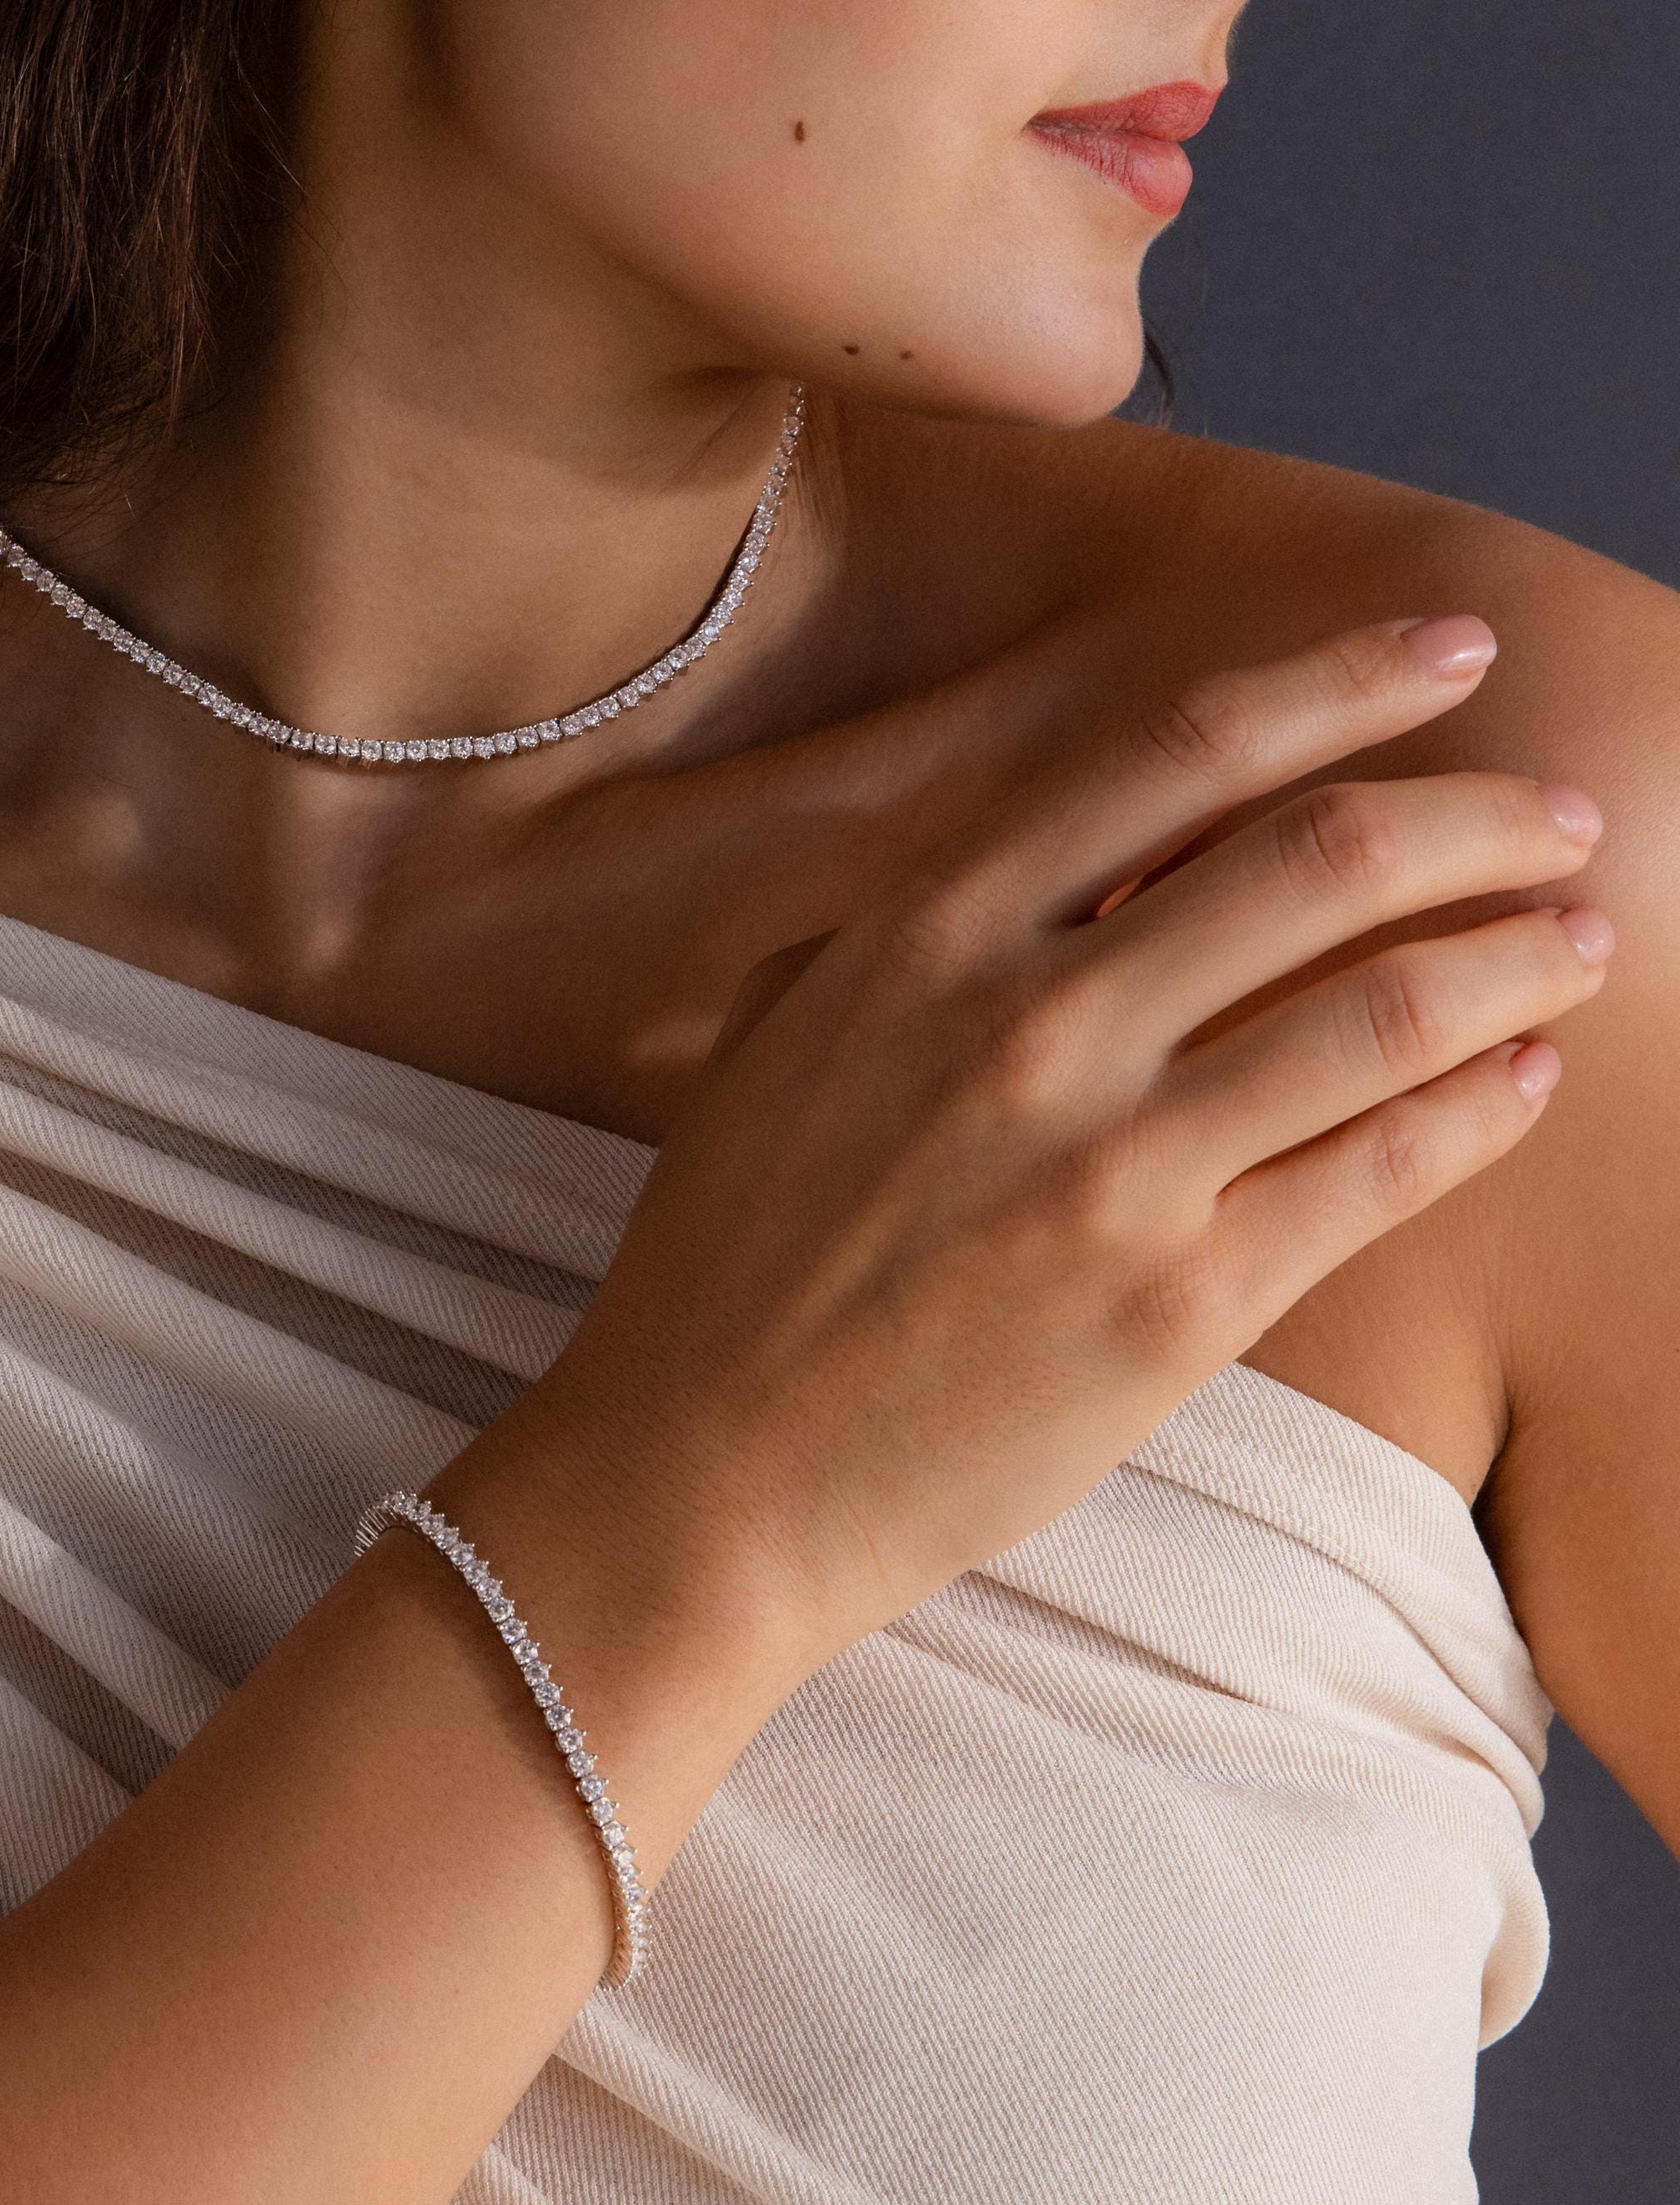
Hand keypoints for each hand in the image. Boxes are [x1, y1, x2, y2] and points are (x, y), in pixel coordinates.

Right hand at [516, 614, 1609, 1676]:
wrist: (697, 1474)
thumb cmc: (730, 1261)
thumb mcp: (786, 1039)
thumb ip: (931, 933)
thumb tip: (1095, 860)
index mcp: (926, 937)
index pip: (1181, 755)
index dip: (1341, 685)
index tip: (1447, 655)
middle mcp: (1028, 1025)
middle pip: (1321, 858)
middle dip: (1481, 815)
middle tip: (1561, 812)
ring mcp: (1106, 1169)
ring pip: (1383, 1010)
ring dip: (1517, 955)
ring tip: (1582, 939)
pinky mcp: (1172, 1308)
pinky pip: (1375, 1175)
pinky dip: (1476, 1109)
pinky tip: (1522, 1078)